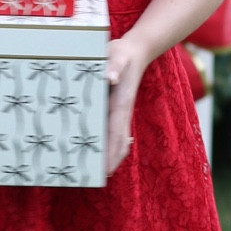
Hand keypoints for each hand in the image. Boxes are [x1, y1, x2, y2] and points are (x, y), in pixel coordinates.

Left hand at [106, 37, 144, 175]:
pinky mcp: (114, 109)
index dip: (111, 152)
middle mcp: (121, 112)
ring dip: (109, 156)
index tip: (105, 170)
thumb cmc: (123, 53)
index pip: (116, 133)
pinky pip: (112, 131)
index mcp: (121, 104)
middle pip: (118, 143)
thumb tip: (109, 78)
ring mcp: (118, 112)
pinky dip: (107, 145)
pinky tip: (94, 152)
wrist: (136, 50)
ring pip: (116, 140)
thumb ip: (113, 65)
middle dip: (109, 161)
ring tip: (94, 173)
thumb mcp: (117, 54)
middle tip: (94, 179)